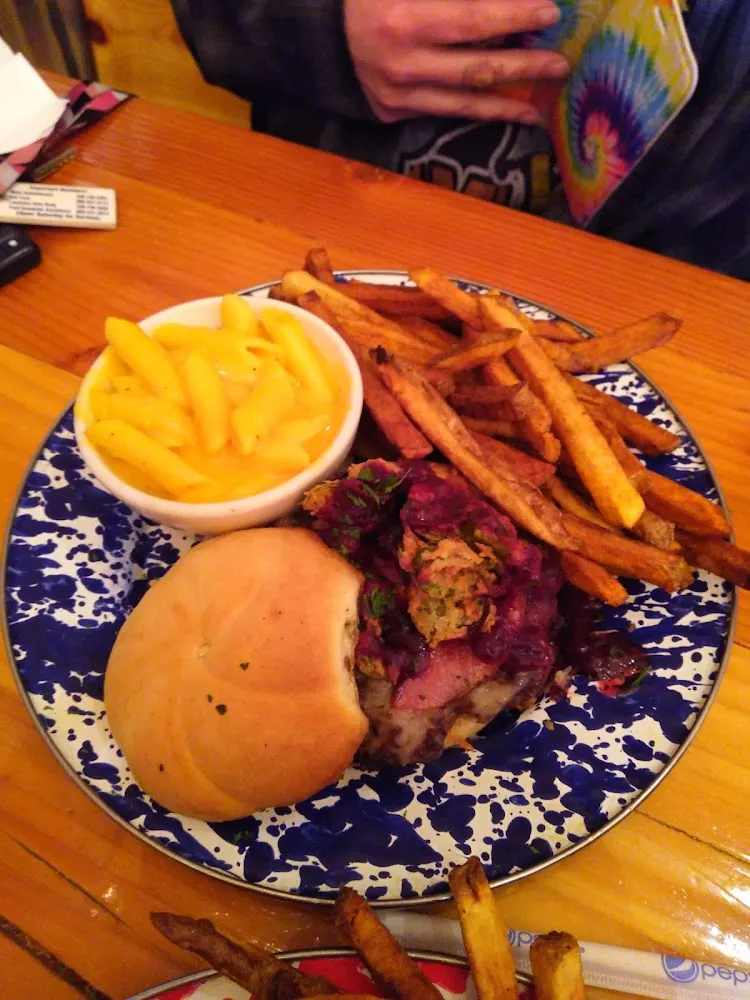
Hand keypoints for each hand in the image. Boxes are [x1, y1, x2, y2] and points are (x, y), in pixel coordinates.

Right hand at [344, 0, 566, 123]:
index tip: (549, 13)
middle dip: (523, 68)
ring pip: (462, 105)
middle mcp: (403, 66)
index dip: (513, 17)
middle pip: (477, 70)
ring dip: (505, 107)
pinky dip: (475, 113)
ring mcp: (397, 96)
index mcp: (403, 22)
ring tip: (538, 108)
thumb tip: (502, 1)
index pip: (473, 20)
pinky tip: (502, 112)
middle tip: (560, 66)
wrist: (317, 35)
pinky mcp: (392, 112)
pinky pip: (441, 112)